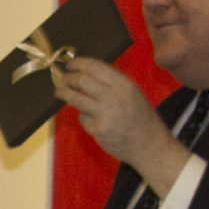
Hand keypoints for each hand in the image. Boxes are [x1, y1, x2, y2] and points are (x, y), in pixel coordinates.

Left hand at [54, 56, 174, 171]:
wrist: (149, 145)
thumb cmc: (141, 118)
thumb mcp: (133, 93)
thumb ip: (113, 83)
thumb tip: (87, 73)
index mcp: (125, 84)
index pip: (95, 67)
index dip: (79, 64)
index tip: (71, 64)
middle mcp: (115, 97)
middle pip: (82, 81)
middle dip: (69, 78)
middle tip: (63, 78)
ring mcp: (105, 114)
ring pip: (77, 98)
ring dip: (64, 93)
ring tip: (59, 92)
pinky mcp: (98, 130)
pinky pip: (83, 118)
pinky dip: (83, 116)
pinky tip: (90, 119)